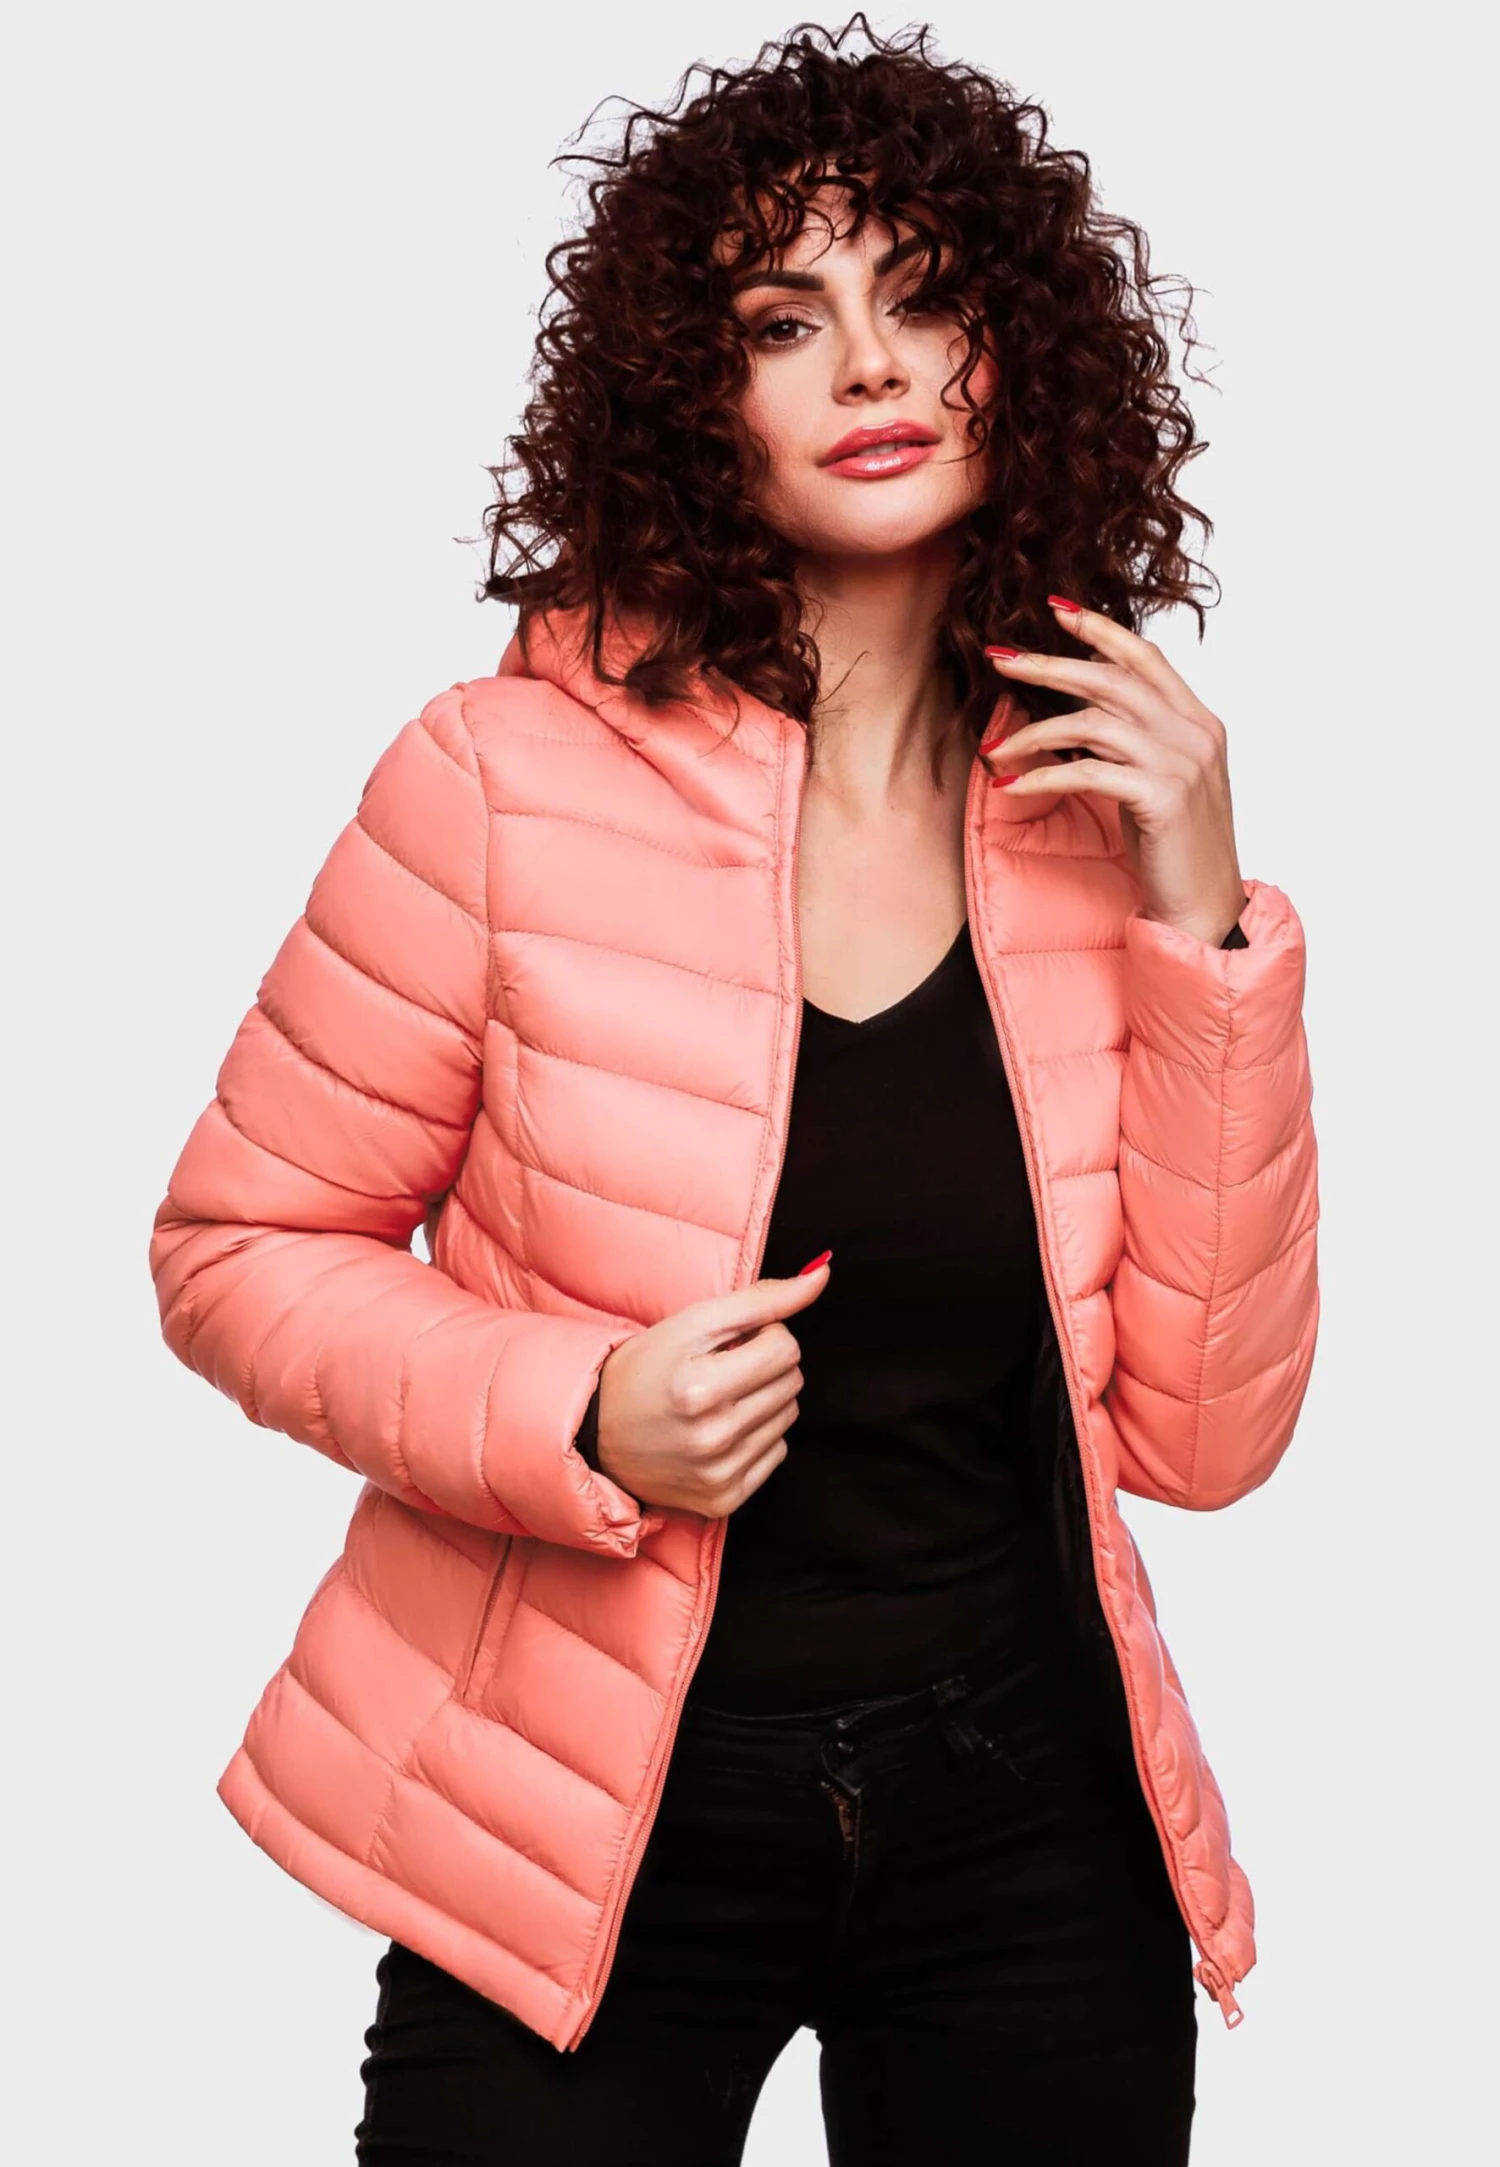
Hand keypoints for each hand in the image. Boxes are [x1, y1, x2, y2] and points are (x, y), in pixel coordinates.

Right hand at [592, 1258, 830, 1517]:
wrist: (596, 1434)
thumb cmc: (644, 1369)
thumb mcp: (693, 1322)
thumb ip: (762, 1299)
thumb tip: (822, 1275)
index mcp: (700, 1388)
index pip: (785, 1348)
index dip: (764, 1335)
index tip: (734, 1340)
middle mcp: (713, 1438)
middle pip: (792, 1383)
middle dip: (766, 1365)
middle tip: (723, 1367)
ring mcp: (719, 1474)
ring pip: (787, 1416)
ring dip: (763, 1399)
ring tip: (720, 1397)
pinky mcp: (723, 1500)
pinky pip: (775, 1452)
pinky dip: (756, 1435)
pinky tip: (721, 1429)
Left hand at [981, 599, 1247, 946]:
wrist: (1206, 908)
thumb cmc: (1174, 849)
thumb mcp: (1157, 781)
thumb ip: (1133, 741)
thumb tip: (1077, 715)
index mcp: (1199, 722)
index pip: (1146, 658)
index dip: (1101, 630)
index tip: (1056, 609)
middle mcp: (1195, 734)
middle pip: (1112, 679)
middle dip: (1050, 665)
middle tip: (1000, 659)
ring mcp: (1182, 763)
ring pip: (1094, 722)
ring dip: (1034, 731)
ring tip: (996, 748)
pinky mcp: (1162, 797)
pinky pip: (1087, 771)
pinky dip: (1043, 774)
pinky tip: (1012, 784)